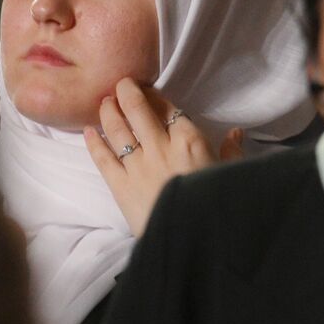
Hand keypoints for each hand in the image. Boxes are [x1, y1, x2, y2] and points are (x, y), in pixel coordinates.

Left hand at [83, 78, 243, 235]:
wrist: (192, 240)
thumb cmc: (214, 206)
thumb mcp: (229, 175)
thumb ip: (231, 152)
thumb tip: (237, 133)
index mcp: (189, 141)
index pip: (168, 109)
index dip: (154, 96)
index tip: (147, 89)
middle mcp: (160, 147)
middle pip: (138, 110)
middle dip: (126, 92)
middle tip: (120, 83)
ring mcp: (137, 166)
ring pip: (117, 129)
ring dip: (108, 112)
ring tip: (104, 101)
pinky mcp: (121, 186)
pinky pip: (103, 159)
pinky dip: (93, 143)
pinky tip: (87, 131)